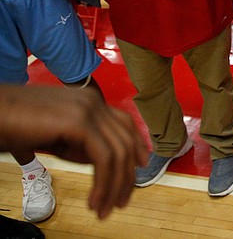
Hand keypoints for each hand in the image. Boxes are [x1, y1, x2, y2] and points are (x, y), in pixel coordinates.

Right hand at [0, 85, 147, 219]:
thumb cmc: (14, 125)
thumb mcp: (57, 136)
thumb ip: (81, 145)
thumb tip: (101, 162)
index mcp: (90, 101)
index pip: (125, 124)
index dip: (137, 147)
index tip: (139, 170)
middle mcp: (94, 101)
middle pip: (126, 141)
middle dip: (126, 176)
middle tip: (119, 203)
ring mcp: (89, 110)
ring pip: (118, 153)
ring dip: (114, 186)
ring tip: (104, 209)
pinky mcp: (80, 122)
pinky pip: (104, 158)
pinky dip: (104, 184)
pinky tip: (94, 201)